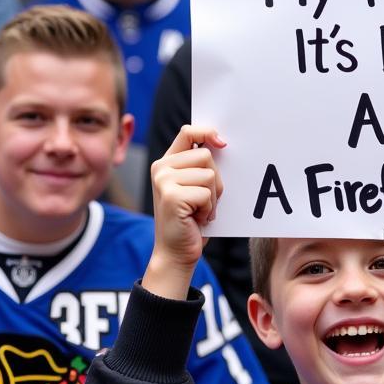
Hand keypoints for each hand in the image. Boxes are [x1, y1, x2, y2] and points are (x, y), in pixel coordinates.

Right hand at [143, 126, 224, 299]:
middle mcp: (161, 168)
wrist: (176, 252)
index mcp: (166, 162)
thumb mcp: (194, 188)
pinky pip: (207, 193)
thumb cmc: (190, 220)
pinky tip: (196, 219)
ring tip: (199, 211)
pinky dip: (209, 209)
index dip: (207, 132)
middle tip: (204, 201)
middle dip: (215, 180)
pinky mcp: (171, 196)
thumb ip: (200, 166)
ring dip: (213, 197)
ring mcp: (164, 180)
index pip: (188, 132)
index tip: (222, 143)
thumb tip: (221, 142)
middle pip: (206, 155)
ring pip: (209, 175)